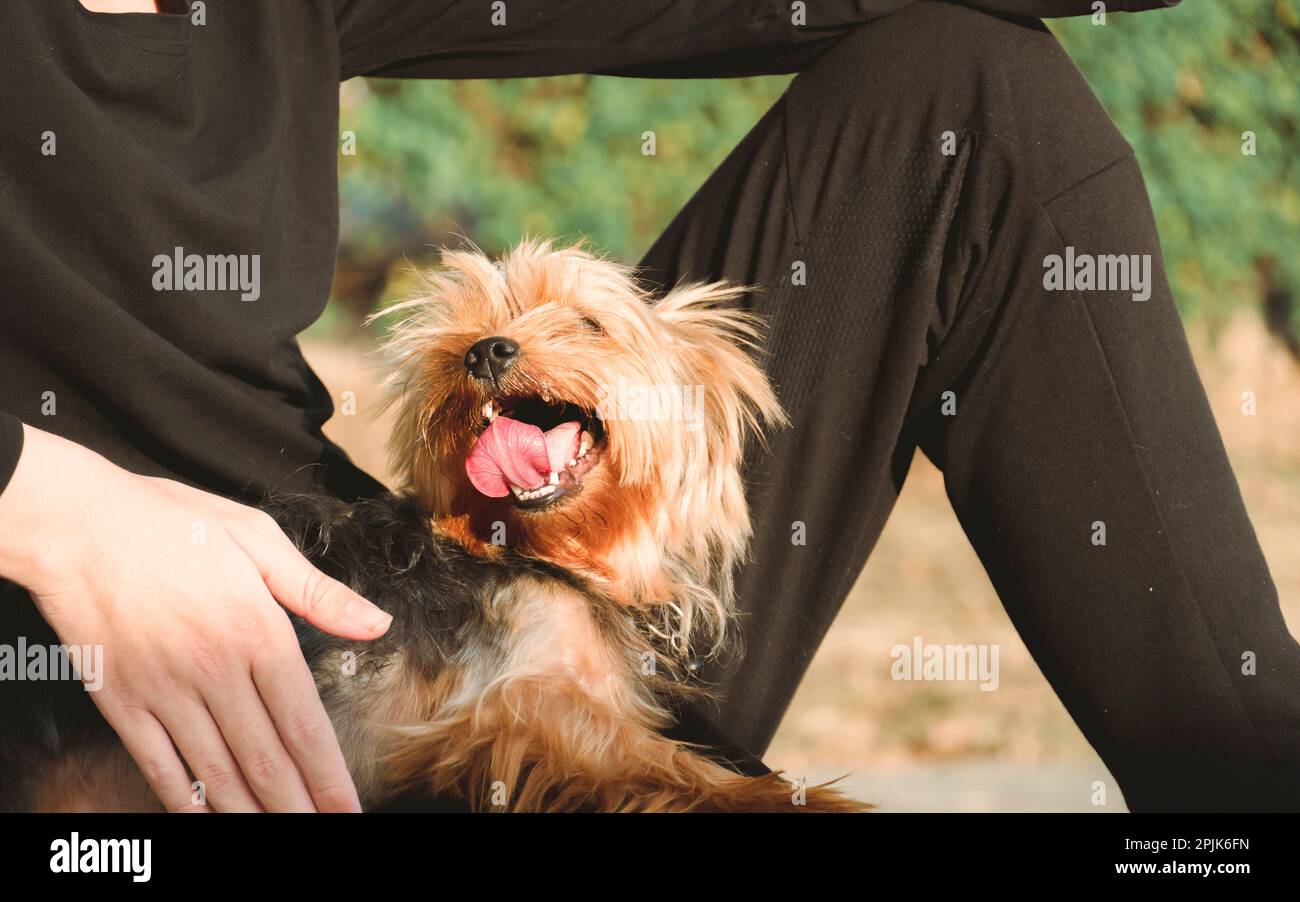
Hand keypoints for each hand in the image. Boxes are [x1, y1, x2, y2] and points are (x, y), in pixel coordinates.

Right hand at [0, 425, 390, 811]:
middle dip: (298, 806)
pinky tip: (209, 820)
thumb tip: (376, 622)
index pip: (304, 722)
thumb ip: (318, 592)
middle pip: (266, 758)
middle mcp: (215, 670)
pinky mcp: (122, 701)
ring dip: (251, 813)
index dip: (328, 775)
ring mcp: (165, 690)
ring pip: (217, 771)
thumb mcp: (257, 537)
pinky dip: (186, 801)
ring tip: (277, 838)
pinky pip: (159, 765)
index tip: (347, 808)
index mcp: (257, 631)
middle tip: (323, 834)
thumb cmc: (171, 523)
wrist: (77, 523)